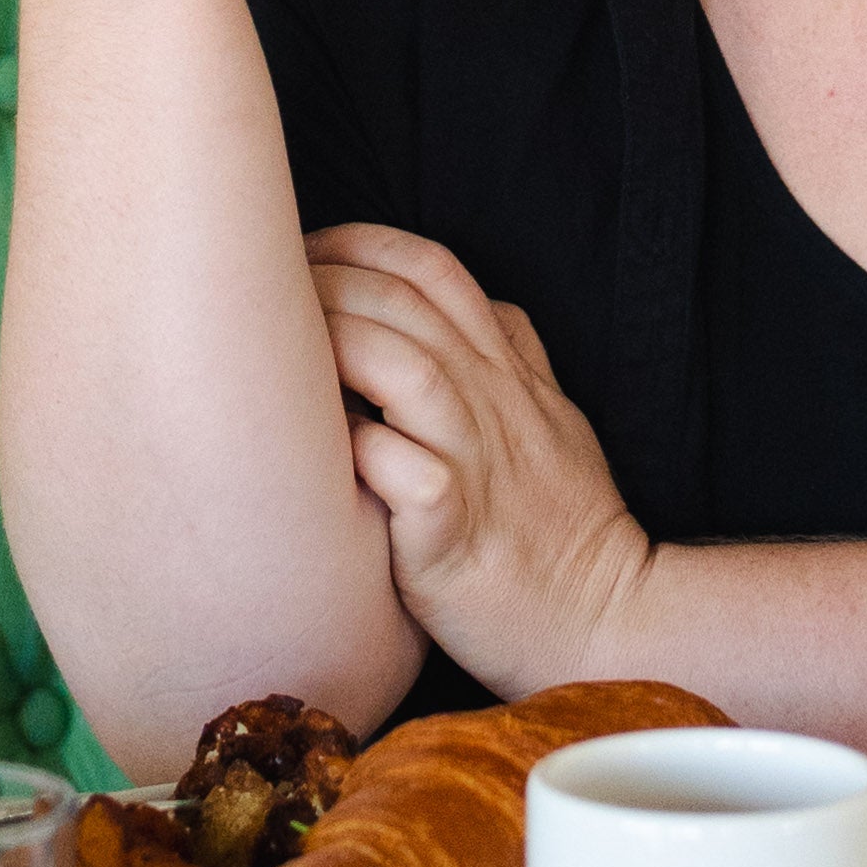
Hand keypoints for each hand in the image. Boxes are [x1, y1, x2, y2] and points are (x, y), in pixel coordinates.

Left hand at [307, 226, 654, 699]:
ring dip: (335, 345)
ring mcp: (478, 462)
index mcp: (508, 371)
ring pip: (405, 367)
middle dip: (326, 281)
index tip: (302, 254)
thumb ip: (509, 360)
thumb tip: (466, 308)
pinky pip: (401, 471)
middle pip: (406, 303)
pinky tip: (313, 450)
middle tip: (262, 294)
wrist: (605, 620)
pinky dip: (355, 450)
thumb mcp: (552, 421)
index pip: (434, 269)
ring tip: (273, 353)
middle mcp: (494, 402)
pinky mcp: (455, 530)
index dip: (360, 246)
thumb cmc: (562, 528)